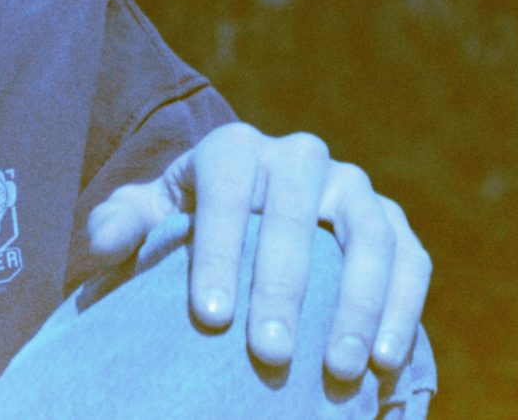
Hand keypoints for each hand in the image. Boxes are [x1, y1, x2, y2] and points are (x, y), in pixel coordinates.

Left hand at [83, 121, 430, 383]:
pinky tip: (382, 361)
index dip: (219, 249)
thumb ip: (122, 225)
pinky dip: (402, 308)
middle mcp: (301, 156)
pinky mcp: (394, 223)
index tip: (209, 318)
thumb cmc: (190, 226)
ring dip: (357, 302)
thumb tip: (107, 242)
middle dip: (285, 284)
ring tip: (337, 369)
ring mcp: (354, 187)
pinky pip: (410, 258)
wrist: (253, 220)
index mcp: (236, 148)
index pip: (226, 186)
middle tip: (267, 354)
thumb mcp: (149, 218)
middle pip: (299, 211)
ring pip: (368, 233)